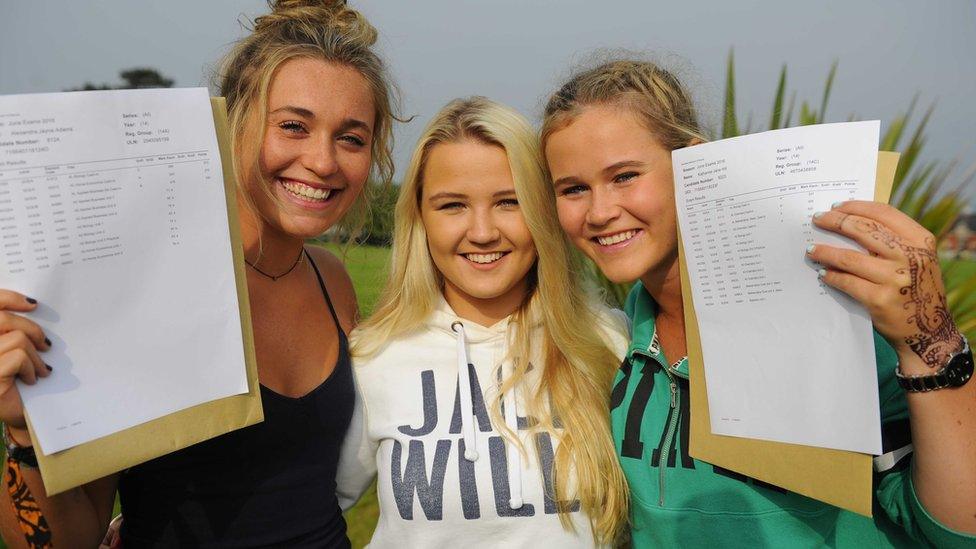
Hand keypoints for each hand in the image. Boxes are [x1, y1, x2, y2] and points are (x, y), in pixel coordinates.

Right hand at [0, 290, 52, 431]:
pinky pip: (19, 357)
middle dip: (31, 329)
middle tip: (46, 345)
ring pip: (17, 339)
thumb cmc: (17, 381)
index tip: (33, 303)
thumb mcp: (15, 351)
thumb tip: (33, 305)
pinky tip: (33, 379)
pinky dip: (32, 367)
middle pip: (3, 318)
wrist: (19, 415)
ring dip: (35, 356)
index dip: (8, 297)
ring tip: (41, 369)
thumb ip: (14, 330)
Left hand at [808, 201, 963, 370]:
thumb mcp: (917, 258)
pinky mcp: (879, 300)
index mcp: (921, 240)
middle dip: (835, 222)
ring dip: (825, 251)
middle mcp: (911, 257)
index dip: (856, 207)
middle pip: (863, 230)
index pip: (883, 213)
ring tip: (812, 249)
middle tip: (817, 220)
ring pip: (849, 258)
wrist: (929, 330)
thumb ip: (893, 241)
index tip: (836, 207)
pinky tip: (823, 273)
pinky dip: (831, 276)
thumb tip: (850, 221)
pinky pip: (846, 282)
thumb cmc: (915, 288)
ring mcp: (895, 279)